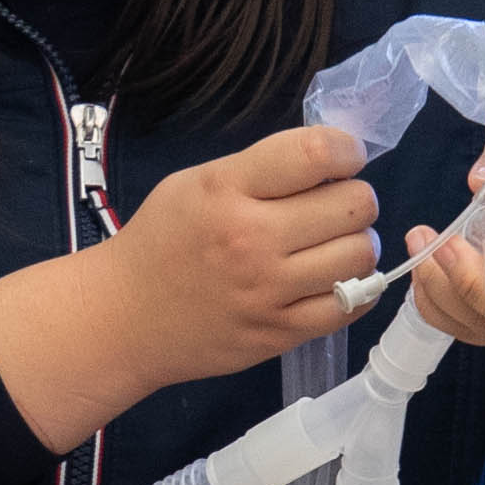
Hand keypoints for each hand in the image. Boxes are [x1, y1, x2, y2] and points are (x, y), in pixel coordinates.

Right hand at [0, 122, 381, 451]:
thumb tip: (333, 164)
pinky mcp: (278, 334)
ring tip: (334, 245)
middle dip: (355, 198)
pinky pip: (349, 306)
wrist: (124, 318)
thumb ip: (260, 170)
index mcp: (227, 189)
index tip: (343, 159)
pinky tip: (334, 280)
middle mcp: (251, 239)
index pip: (316, 154)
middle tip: (336, 207)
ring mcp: (268, 291)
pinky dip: (355, 290)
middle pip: (354, 205)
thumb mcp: (196, 183)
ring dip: (357, 245)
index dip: (346, 150)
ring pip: (361, 256)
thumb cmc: (162, 241)